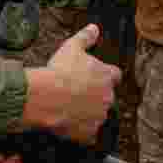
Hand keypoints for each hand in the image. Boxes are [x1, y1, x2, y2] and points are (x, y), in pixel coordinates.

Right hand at [37, 24, 121, 144]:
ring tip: (69, 106)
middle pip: (106, 96)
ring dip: (88, 112)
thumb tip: (94, 28)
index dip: (104, 75)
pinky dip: (80, 129)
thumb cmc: (60, 70)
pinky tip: (68, 122)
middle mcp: (108, 97)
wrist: (47, 96)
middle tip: (76, 91)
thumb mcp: (72, 47)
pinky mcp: (89, 133)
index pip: (115, 75)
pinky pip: (88, 133)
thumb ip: (86, 38)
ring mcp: (99, 116)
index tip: (92, 76)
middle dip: (94, 95)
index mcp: (107, 76)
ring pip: (97, 114)